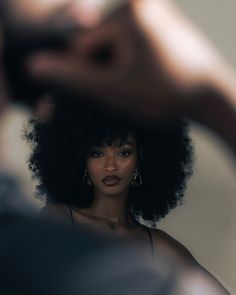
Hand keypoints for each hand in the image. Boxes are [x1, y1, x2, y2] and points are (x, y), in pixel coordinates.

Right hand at [27, 0, 230, 121]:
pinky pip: (131, 46)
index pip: (82, 47)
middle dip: (103, 73)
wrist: (211, 97)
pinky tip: (144, 80)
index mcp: (128, 12)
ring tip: (136, 90)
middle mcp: (141, 4)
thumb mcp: (114, 89)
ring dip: (116, 71)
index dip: (84, 77)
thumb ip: (73, 78)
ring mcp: (154, 13)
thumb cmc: (165, 95)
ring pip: (115, 48)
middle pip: (99, 45)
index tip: (101, 96)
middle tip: (122, 95)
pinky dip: (130, 65)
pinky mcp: (161, 26)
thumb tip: (34, 66)